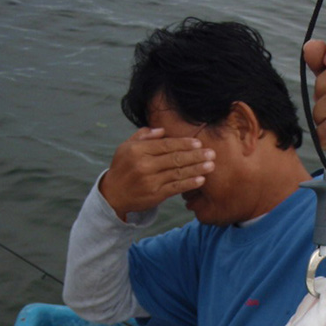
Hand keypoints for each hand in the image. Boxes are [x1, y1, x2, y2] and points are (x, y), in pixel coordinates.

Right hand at [99, 128, 215, 219]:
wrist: (113, 194)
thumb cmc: (123, 167)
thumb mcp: (126, 147)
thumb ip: (143, 136)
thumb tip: (162, 130)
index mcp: (138, 150)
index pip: (166, 145)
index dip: (184, 143)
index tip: (198, 142)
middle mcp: (144, 165)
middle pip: (175, 158)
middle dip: (195, 155)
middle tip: (211, 153)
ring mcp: (150, 181)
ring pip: (178, 173)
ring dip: (196, 169)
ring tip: (211, 165)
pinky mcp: (155, 195)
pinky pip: (175, 188)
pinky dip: (189, 183)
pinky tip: (201, 180)